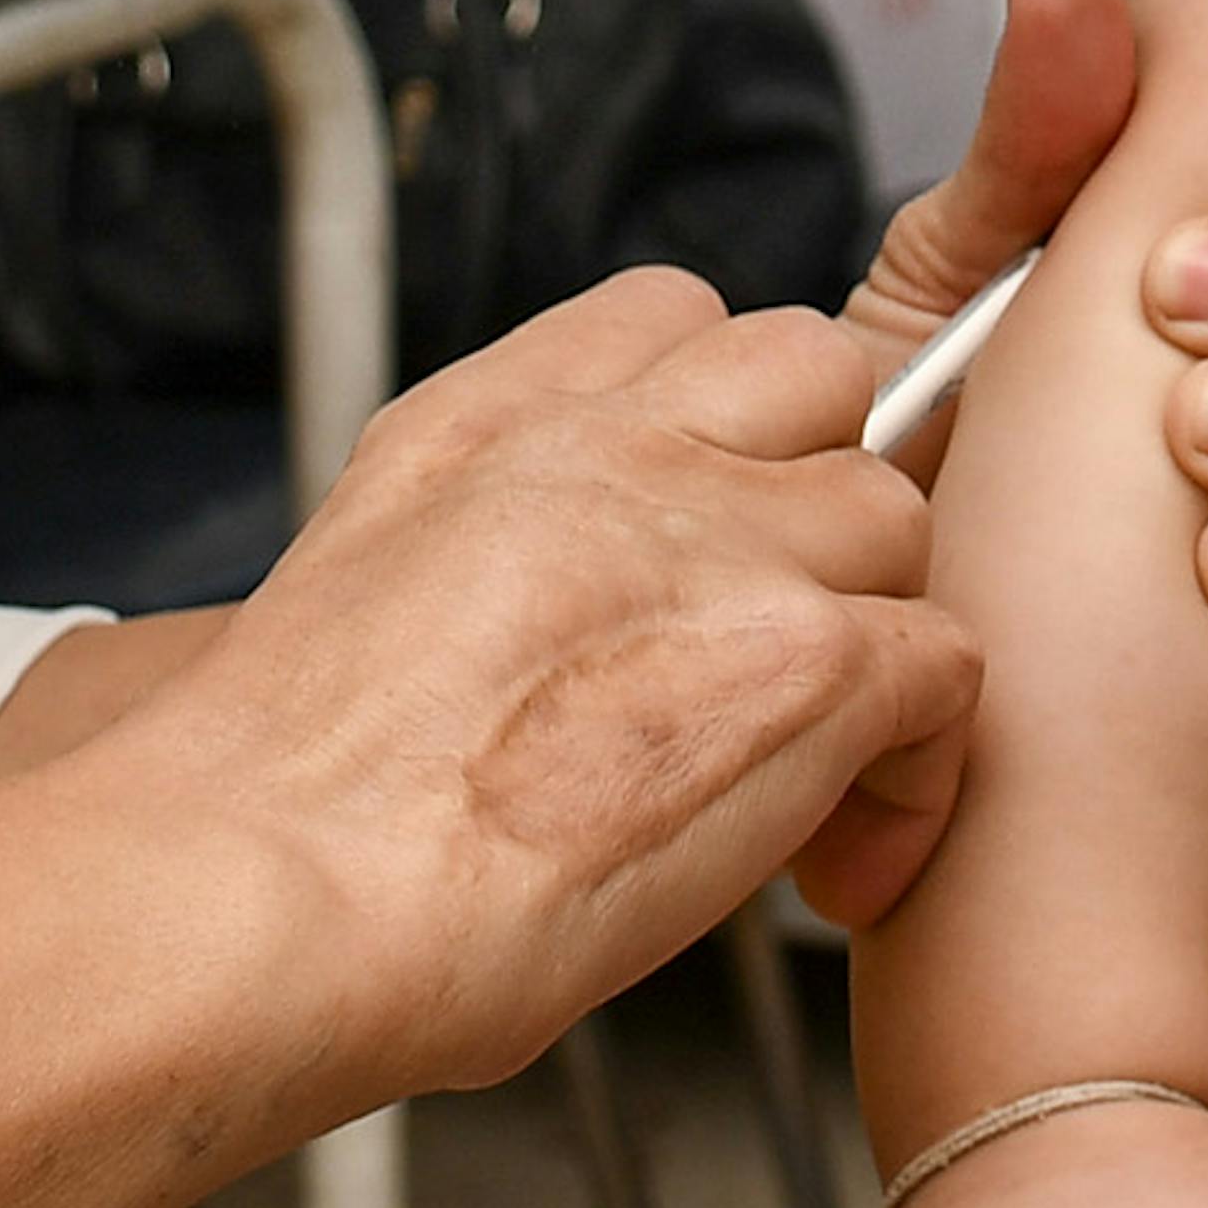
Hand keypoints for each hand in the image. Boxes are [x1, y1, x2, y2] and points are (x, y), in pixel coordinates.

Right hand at [42, 274, 970, 1101]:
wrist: (261, 891)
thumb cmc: (273, 815)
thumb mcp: (353, 597)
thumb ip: (472, 552)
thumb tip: (549, 623)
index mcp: (484, 425)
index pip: (670, 316)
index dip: (718, 420)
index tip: (706, 522)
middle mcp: (611, 449)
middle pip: (816, 381)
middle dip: (812, 502)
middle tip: (770, 640)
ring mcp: (721, 541)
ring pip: (893, 518)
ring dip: (867, 633)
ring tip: (802, 762)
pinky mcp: (807, 661)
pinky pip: (946, 667)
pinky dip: (915, 767)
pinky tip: (839, 854)